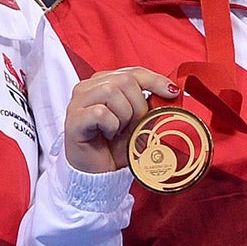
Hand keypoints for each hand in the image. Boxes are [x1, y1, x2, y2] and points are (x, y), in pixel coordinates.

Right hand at [62, 68, 180, 173]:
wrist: (101, 174)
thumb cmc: (117, 147)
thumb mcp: (141, 123)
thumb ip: (151, 105)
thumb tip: (171, 93)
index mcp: (105, 83)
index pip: (133, 72)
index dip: (155, 80)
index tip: (173, 93)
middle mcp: (89, 87)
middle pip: (124, 80)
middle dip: (138, 105)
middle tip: (134, 125)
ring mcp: (78, 102)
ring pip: (111, 92)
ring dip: (124, 115)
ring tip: (119, 131)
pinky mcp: (73, 119)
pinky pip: (100, 113)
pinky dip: (111, 126)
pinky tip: (108, 135)